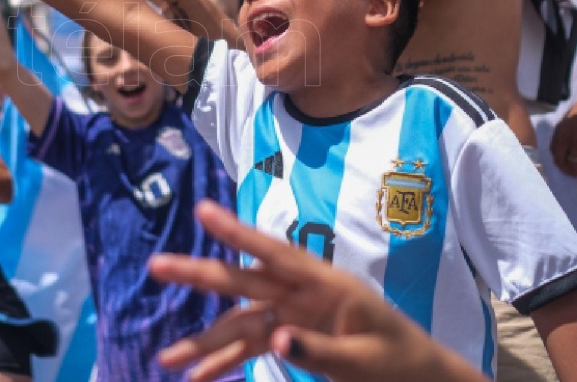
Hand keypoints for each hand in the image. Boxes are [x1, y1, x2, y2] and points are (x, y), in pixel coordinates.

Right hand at [150, 201, 472, 381]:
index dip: (238, 232)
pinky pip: (250, 349)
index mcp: (327, 286)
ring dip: (204, 342)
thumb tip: (275, 337)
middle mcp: (303, 294)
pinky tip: (198, 379)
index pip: (276, 254)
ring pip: (239, 323)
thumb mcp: (367, 361)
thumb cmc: (401, 363)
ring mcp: (294, 316)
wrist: (420, 379)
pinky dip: (225, 364)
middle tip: (156, 266)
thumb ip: (321, 350)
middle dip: (199, 276)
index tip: (203, 211)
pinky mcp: (291, 337)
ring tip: (165, 360)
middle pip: (244, 283)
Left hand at [550, 78, 576, 176]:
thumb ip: (568, 128)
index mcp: (560, 129)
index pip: (553, 150)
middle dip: (566, 170)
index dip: (559, 160)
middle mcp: (565, 137)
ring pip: (574, 164)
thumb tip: (571, 138)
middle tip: (575, 174)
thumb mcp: (572, 116)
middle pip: (560, 160)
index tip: (566, 164)